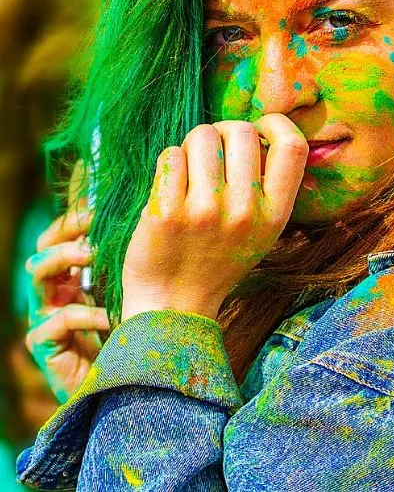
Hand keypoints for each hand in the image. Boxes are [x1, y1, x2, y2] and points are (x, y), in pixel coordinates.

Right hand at [25, 161, 109, 403]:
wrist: (126, 390)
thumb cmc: (133, 336)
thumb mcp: (132, 291)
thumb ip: (129, 263)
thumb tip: (150, 220)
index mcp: (72, 275)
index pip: (62, 234)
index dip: (77, 217)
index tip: (103, 206)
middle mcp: (54, 291)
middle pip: (44, 245)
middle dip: (68, 230)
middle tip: (96, 224)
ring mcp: (43, 315)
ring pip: (38, 271)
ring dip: (68, 257)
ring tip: (95, 255)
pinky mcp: (44, 343)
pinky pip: (59, 319)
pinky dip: (88, 314)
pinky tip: (114, 316)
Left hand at [122, 114, 307, 321]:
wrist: (171, 307)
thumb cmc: (215, 259)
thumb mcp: (259, 232)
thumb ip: (265, 187)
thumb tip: (257, 130)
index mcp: (275, 215)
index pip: (293, 146)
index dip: (275, 124)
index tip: (258, 129)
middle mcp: (244, 212)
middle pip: (240, 130)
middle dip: (222, 132)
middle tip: (210, 154)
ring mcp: (205, 212)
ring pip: (202, 136)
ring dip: (191, 145)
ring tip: (188, 172)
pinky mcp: (167, 212)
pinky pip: (170, 155)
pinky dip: (169, 161)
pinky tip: (169, 186)